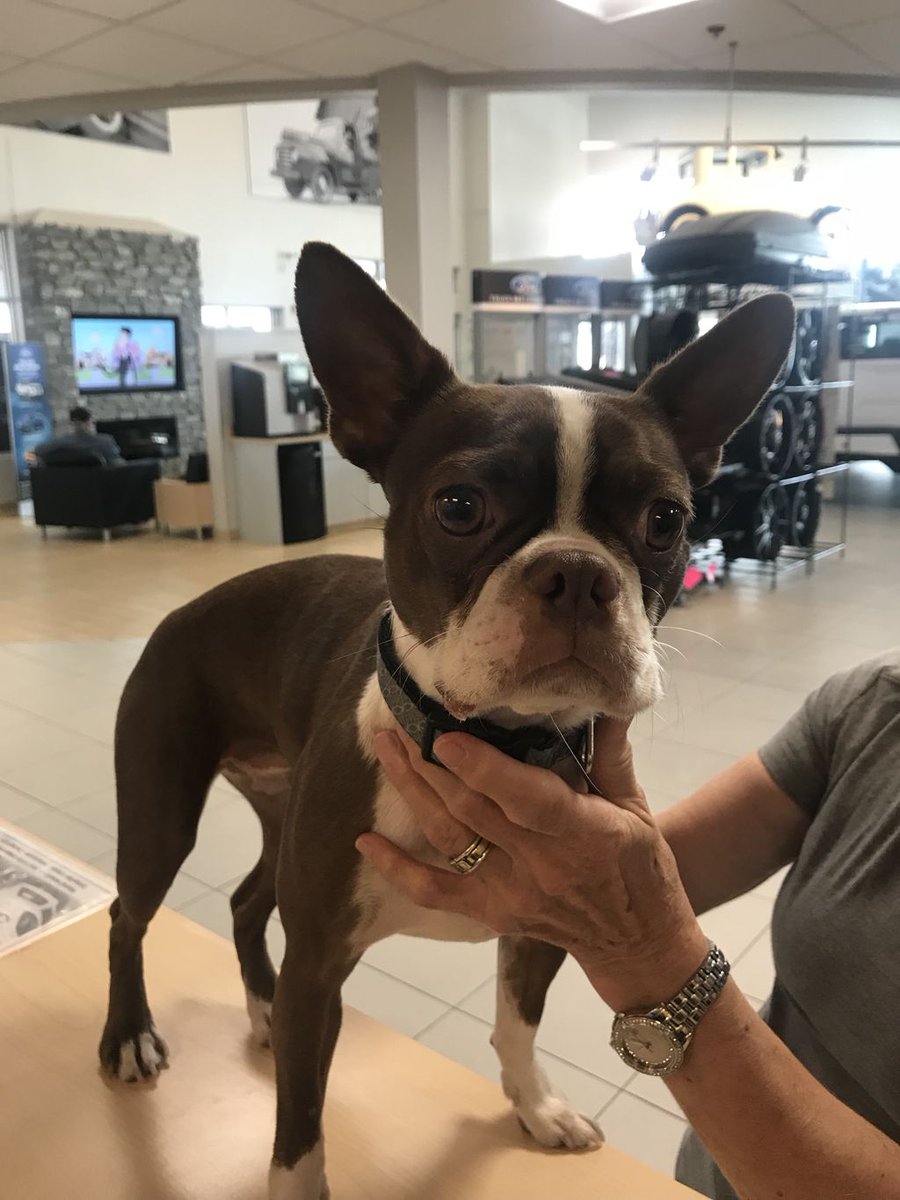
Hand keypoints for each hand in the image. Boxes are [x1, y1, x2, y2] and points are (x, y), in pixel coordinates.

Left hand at [356, 720, 707, 1010]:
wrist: (637, 943)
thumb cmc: (641, 868)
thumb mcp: (637, 807)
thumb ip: (613, 752)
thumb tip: (606, 695)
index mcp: (582, 831)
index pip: (526, 799)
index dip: (485, 770)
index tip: (448, 737)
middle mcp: (540, 864)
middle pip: (473, 812)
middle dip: (429, 767)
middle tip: (397, 726)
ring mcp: (511, 892)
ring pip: (450, 840)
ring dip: (412, 794)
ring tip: (386, 751)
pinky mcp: (492, 914)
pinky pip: (436, 892)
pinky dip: (398, 869)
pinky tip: (365, 841)